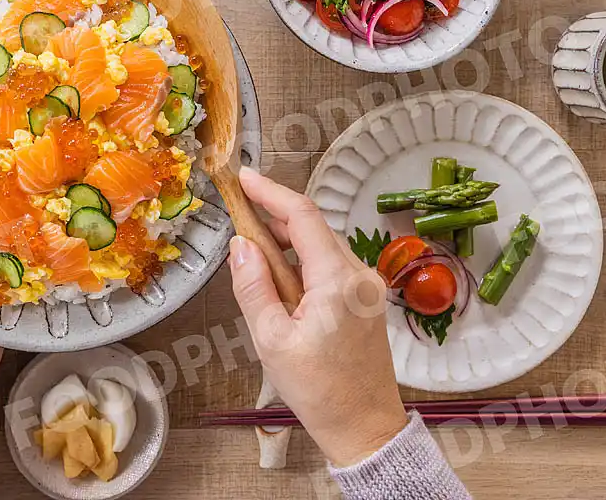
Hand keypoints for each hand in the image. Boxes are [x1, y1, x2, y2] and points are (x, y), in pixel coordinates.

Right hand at [227, 169, 408, 466]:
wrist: (364, 428)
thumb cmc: (318, 390)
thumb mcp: (270, 338)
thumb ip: (253, 285)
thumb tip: (241, 245)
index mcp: (337, 279)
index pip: (302, 216)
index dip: (270, 191)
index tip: (243, 176)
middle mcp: (358, 274)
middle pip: (313, 226)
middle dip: (274, 213)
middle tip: (238, 208)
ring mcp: (366, 286)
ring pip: (322, 244)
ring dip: (287, 238)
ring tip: (252, 249)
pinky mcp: (366, 299)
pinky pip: (330, 264)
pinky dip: (302, 259)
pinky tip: (279, 274)